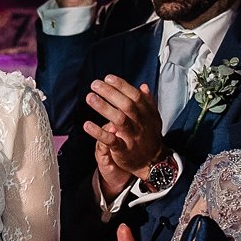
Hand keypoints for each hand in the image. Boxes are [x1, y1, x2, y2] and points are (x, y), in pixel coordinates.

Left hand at [83, 75, 164, 190]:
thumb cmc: (150, 137)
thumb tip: (143, 86)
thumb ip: (148, 102)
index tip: (108, 77)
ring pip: (119, 119)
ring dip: (104, 108)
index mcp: (146, 114)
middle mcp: (140, 123)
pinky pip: (111, 140)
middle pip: (126, 105)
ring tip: (90, 97)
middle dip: (110, 93)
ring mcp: (132, 137)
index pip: (135, 96)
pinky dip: (99, 132)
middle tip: (95, 84)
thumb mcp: (153, 118)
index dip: (122, 86)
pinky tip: (87, 125)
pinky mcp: (123, 150)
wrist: (154, 162)